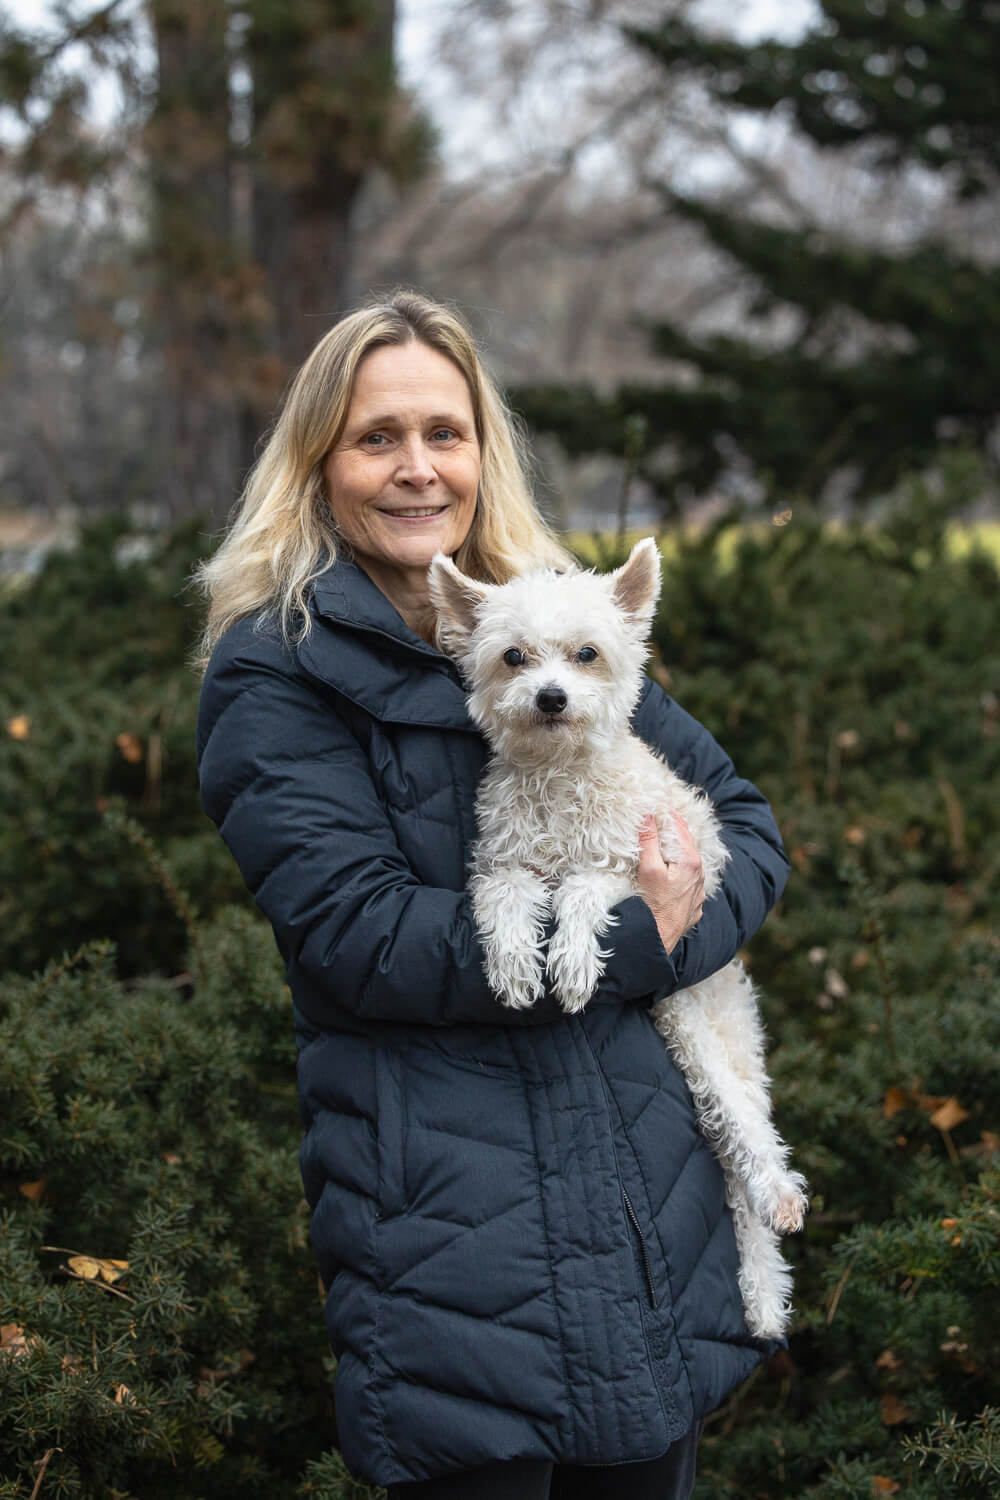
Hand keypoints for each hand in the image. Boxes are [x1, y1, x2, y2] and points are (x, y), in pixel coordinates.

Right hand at [637, 812, 704, 955]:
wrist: (657, 941)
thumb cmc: (652, 905)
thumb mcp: (648, 869)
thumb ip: (649, 841)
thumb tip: (649, 816)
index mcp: (691, 863)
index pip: (681, 830)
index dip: (669, 815)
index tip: (660, 804)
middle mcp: (700, 876)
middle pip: (688, 845)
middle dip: (676, 831)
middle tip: (663, 817)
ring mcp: (698, 893)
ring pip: (689, 864)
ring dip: (679, 851)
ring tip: (666, 841)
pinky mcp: (693, 906)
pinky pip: (689, 882)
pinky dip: (680, 871)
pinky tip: (671, 872)